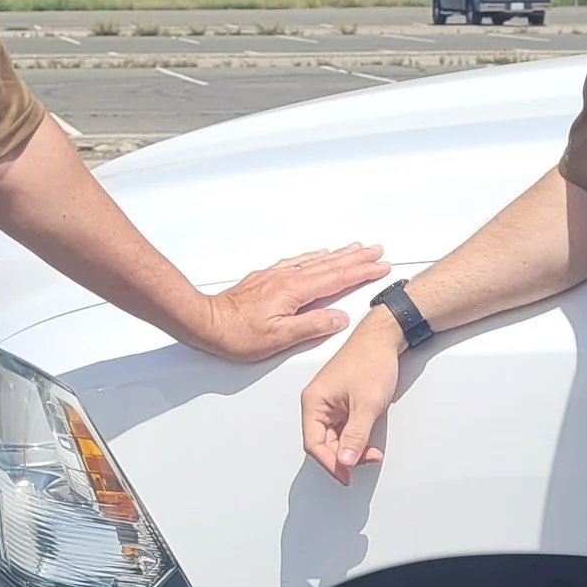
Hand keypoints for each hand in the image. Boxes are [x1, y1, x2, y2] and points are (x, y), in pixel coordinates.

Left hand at [189, 241, 384, 364]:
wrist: (206, 322)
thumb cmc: (238, 334)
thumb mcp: (280, 337)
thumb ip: (312, 325)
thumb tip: (339, 318)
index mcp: (295, 291)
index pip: (337, 278)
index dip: (361, 272)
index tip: (380, 266)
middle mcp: (287, 278)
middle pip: (330, 264)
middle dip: (356, 257)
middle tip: (376, 250)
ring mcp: (276, 275)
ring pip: (315, 260)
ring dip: (338, 254)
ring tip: (355, 248)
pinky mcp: (266, 278)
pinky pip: (298, 261)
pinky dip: (314, 256)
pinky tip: (317, 255)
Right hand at [299, 306, 403, 482]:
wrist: (385, 338)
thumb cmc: (371, 360)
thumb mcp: (366, 404)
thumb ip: (356, 436)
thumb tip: (346, 461)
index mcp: (313, 401)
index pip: (313, 443)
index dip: (330, 462)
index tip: (346, 475)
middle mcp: (317, 403)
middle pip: (323, 443)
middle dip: (344, 456)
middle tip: (366, 460)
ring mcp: (329, 403)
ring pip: (334, 438)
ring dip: (352, 448)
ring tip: (372, 451)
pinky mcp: (341, 403)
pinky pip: (343, 428)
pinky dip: (356, 438)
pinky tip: (369, 440)